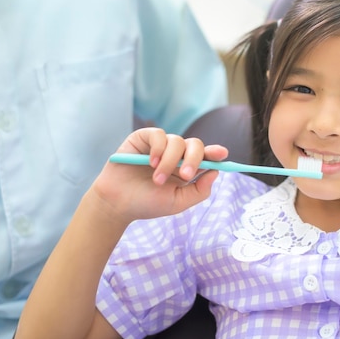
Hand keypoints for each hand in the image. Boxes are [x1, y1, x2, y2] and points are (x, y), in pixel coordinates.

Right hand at [90, 127, 227, 223]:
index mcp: (187, 168)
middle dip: (194, 159)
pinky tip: (150, 162)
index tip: (222, 154)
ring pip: (177, 141)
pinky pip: (158, 134)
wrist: (118, 203)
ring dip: (169, 162)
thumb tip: (215, 172)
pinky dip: (158, 148)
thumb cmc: (147, 203)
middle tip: (184, 176)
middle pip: (195, 145)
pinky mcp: (143, 138)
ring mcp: (160, 145)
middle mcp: (176, 154)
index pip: (206, 156)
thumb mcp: (178, 202)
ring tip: (157, 179)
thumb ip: (199, 191)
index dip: (215, 153)